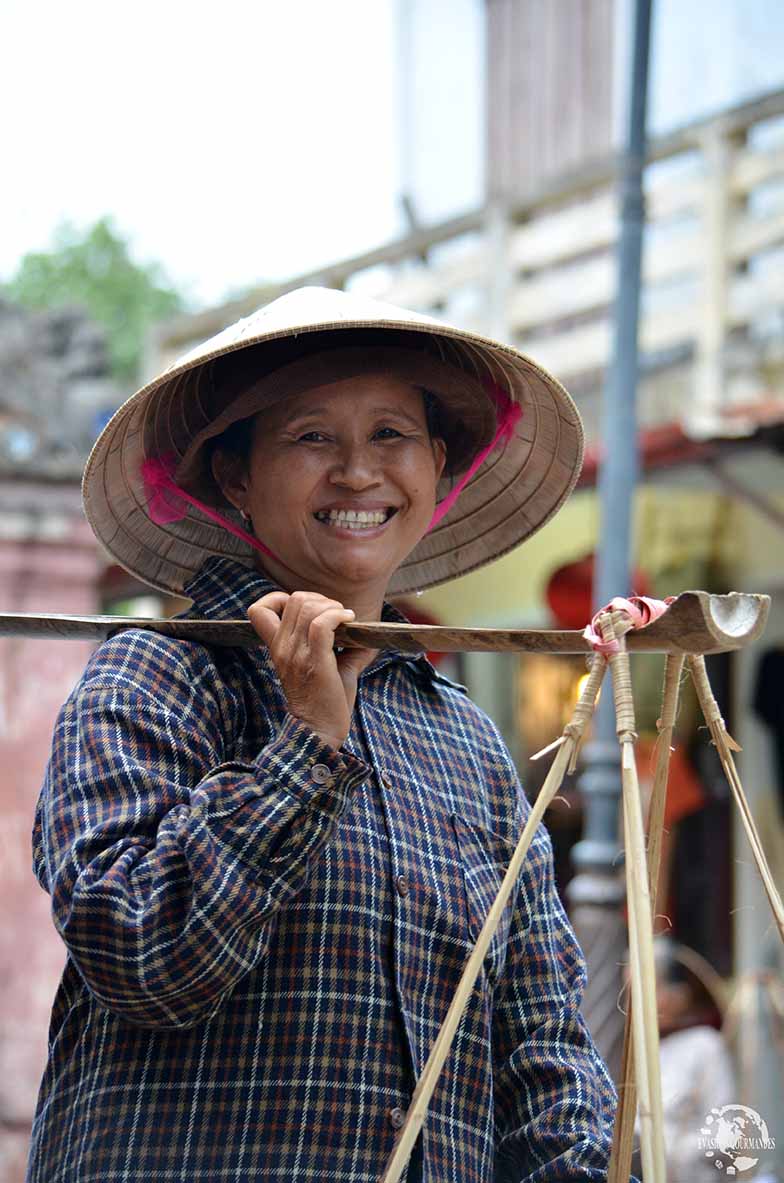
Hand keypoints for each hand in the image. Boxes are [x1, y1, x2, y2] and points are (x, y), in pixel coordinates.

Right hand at [248, 590, 378, 750]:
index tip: (307, 609)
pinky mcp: (315, 661)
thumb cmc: (324, 702)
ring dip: (332, 607)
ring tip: (345, 619)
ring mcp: (296, 654)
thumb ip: (336, 645)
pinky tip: (350, 621)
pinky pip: (322, 624)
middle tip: (336, 615)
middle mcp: (283, 648)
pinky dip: (338, 615)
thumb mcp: (321, 667)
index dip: (279, 598)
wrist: (318, 732)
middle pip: (295, 599)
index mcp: (278, 648)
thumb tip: (364, 633)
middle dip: (320, 599)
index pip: (258, 610)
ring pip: (309, 607)